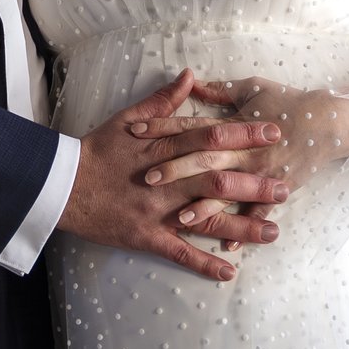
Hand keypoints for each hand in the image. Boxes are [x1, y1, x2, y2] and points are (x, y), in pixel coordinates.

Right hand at [57, 70, 291, 281]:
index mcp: (163, 147)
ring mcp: (158, 211)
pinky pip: (180, 252)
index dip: (245, 136)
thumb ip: (163, 100)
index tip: (274, 132)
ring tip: (273, 231)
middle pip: (218, 180)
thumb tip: (191, 76)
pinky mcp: (146, 236)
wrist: (62, 184)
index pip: (211, 138)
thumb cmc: (96, 150)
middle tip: (286, 187)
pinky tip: (230, 272)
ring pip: (207, 220)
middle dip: (255, 185)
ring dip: (242, 226)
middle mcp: (166, 180)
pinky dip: (205, 263)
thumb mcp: (128, 117)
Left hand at [132, 75, 348, 240]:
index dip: (162, 127)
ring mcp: (261, 173)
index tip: (135, 131)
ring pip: (228, 192)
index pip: (191, 125)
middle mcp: (245, 150)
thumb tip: (190, 81)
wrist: (330, 121)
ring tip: (179, 217)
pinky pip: (257, 215)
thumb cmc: (289, 100)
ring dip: (204, 206)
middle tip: (146, 178)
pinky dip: (243, 231)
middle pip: (203, 160)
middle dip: (174, 169)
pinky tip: (226, 247)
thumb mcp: (252, 88)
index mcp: (234, 125)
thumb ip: (219, 89)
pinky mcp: (277, 190)